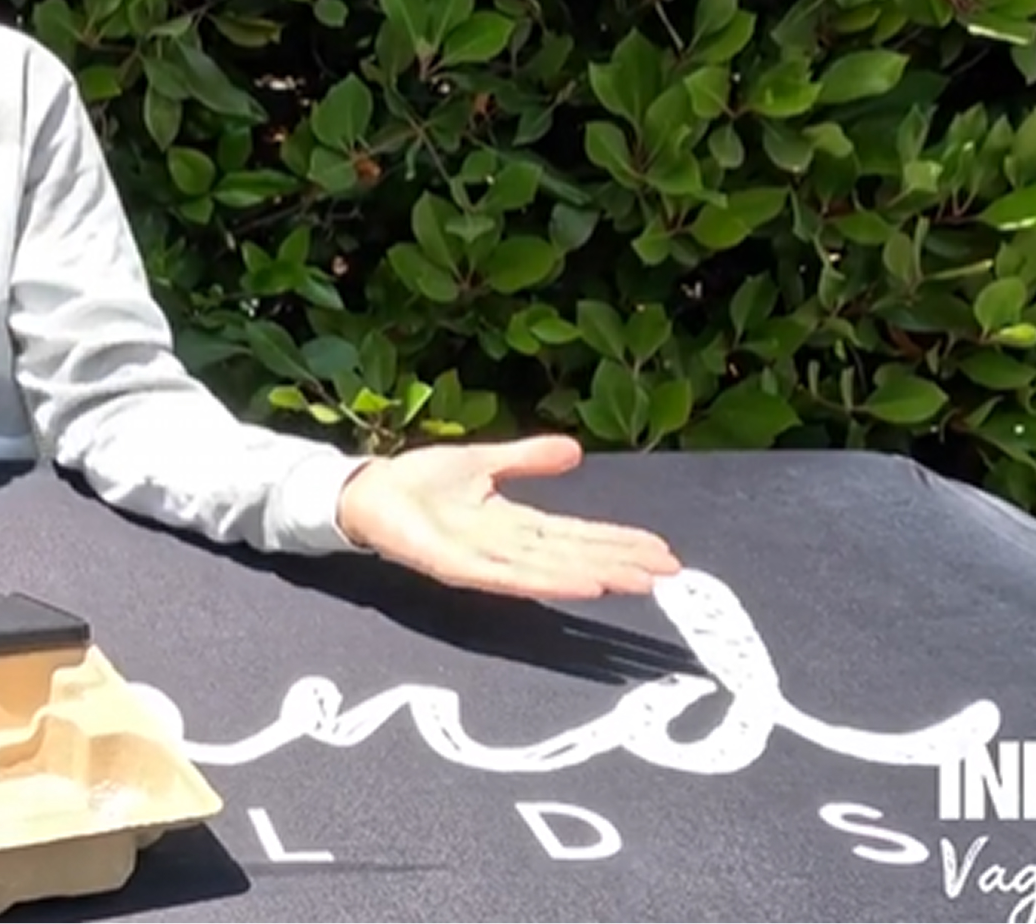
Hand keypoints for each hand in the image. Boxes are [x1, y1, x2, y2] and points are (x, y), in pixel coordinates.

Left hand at [334, 435, 680, 600]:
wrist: (366, 492)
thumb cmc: (417, 481)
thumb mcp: (483, 461)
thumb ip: (527, 458)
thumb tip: (576, 450)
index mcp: (514, 524)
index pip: (578, 535)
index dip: (619, 541)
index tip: (661, 550)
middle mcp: (507, 547)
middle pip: (575, 557)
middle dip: (621, 564)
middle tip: (670, 574)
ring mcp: (484, 560)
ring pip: (552, 570)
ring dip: (596, 576)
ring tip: (637, 582)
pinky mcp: (458, 566)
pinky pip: (510, 576)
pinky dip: (547, 580)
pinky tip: (581, 584)